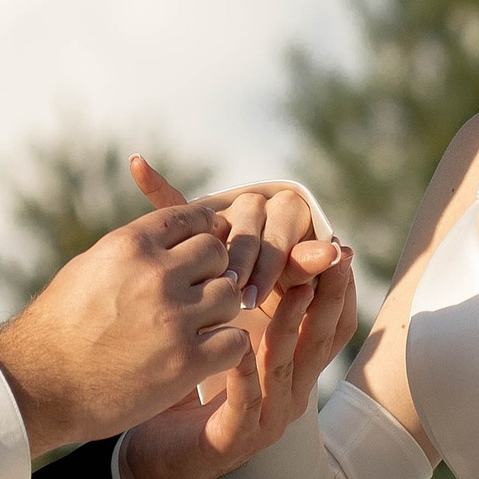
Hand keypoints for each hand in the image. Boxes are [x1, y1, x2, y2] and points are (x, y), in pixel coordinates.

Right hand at [0, 204, 247, 453]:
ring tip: (200, 327)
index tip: (206, 245)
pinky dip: (225, 348)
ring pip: (231, 295)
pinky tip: (206, 355)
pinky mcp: (186, 361)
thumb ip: (131, 253)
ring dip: (220, 311)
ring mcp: (173, 317)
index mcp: (130, 245)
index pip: (189, 218)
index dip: (204, 230)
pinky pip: (234, 341)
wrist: (39, 385)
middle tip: (200, 295)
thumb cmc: (57, 329)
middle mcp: (156, 274)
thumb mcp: (88, 269)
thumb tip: (166, 241)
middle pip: (218, 253)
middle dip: (212, 272)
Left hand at [119, 241, 359, 478]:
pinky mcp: (236, 439)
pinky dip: (245, 372)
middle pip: (322, 339)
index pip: (330, 323)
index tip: (338, 246)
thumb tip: (225, 223)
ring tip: (296, 289)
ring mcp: (266, 417)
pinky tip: (239, 344)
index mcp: (289, 366)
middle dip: (330, 295)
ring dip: (292, 325)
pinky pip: (247, 402)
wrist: (154, 457)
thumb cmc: (181, 384)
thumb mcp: (216, 334)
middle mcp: (288, 391)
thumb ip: (229, 292)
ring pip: (286, 366)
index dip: (338, 286)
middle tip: (334, 257)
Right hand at [133, 158, 345, 306]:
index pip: (281, 228)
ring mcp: (226, 214)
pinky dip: (157, 184)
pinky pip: (175, 199)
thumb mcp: (302, 292)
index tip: (255, 296)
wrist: (264, 312)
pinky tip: (139, 166)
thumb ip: (312, 267)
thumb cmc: (287, 308)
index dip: (269, 262)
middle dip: (244, 261)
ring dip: (211, 244)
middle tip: (235, 294)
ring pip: (217, 220)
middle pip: (250, 221)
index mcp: (290, 213)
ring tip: (208, 279)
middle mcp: (258, 206)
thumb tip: (339, 250)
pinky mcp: (196, 221)